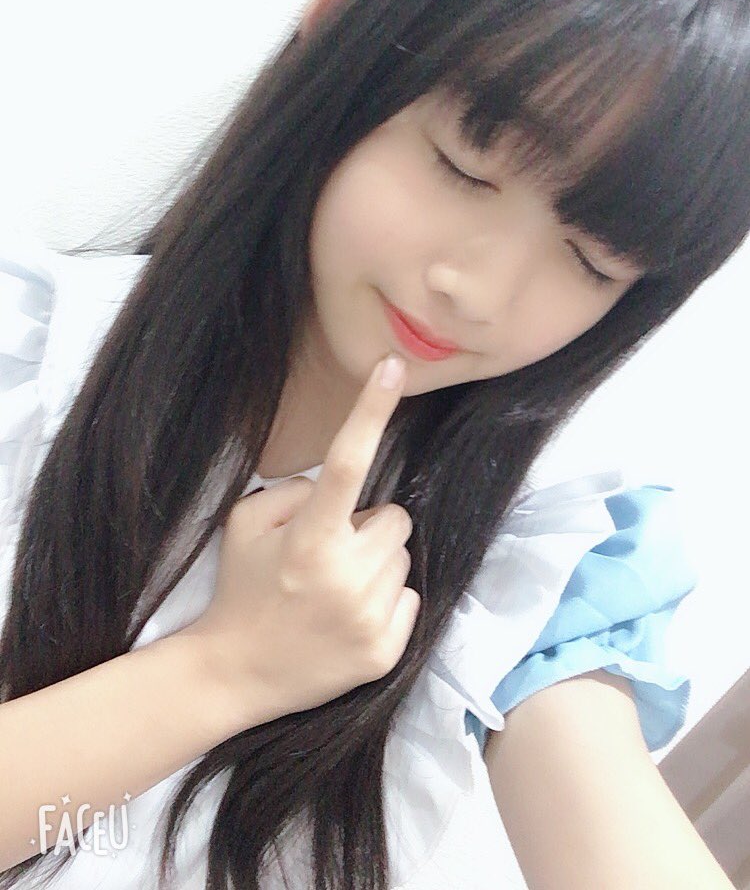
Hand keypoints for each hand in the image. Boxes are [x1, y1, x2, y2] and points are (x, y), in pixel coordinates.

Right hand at [180, 354, 419, 726]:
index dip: (371, 409)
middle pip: (395, 518)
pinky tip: (348, 618)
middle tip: (331, 552)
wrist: (236, 674)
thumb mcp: (245, 526)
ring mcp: (370, 618)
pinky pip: (410, 599)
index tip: (394, 368)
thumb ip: (294, 493)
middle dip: (368, 526)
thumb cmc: (242, 590)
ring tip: (335, 590)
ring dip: (377, 564)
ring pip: (403, 558)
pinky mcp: (386, 652)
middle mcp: (347, 576)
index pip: (346, 461)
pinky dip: (386, 602)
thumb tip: (339, 489)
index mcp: (309, 539)